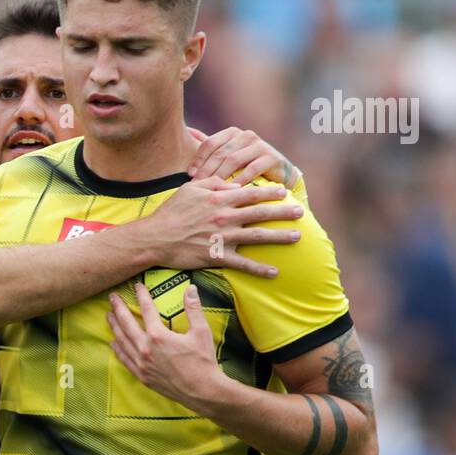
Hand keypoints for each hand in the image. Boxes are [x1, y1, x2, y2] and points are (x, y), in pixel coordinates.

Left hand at [106, 283, 225, 408]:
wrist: (203, 391)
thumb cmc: (203, 361)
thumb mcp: (201, 332)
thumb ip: (193, 308)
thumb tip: (190, 288)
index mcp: (158, 335)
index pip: (146, 309)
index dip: (141, 295)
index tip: (137, 286)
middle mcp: (145, 348)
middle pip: (127, 323)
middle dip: (119, 308)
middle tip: (112, 297)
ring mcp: (142, 363)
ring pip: (122, 341)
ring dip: (114, 327)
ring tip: (109, 316)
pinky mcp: (142, 376)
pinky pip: (125, 360)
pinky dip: (118, 349)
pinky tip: (113, 342)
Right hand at [141, 177, 303, 276]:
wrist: (155, 237)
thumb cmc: (171, 211)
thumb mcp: (190, 189)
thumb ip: (212, 182)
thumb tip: (232, 183)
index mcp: (219, 200)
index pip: (251, 193)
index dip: (269, 192)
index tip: (284, 192)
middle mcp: (225, 217)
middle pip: (261, 213)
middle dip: (283, 212)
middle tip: (301, 212)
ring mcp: (223, 238)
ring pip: (258, 236)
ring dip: (279, 237)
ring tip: (297, 237)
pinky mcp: (217, 257)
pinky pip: (243, 264)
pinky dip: (259, 269)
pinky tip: (274, 272)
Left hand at [187, 126, 300, 189]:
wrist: (278, 175)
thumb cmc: (246, 167)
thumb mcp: (228, 157)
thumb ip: (210, 148)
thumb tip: (188, 132)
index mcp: (232, 133)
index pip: (210, 143)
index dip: (198, 159)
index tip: (190, 174)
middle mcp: (245, 135)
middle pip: (221, 152)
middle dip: (207, 170)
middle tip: (197, 185)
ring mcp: (259, 145)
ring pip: (233, 160)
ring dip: (220, 176)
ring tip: (211, 190)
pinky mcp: (271, 157)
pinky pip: (251, 169)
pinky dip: (239, 181)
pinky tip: (231, 191)